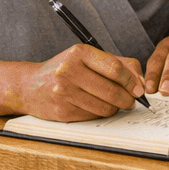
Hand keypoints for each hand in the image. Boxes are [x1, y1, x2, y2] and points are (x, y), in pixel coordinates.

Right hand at [16, 43, 145, 121]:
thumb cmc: (64, 69)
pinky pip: (92, 116)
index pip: (114, 68)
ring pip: (104, 107)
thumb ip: (116, 63)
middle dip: (127, 98)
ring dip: (115, 108)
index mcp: (79, 53)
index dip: (130, 80)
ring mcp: (64, 92)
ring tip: (115, 104)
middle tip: (131, 101)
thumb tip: (140, 81)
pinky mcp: (62, 111)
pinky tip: (97, 107)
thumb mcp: (87, 57)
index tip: (138, 88)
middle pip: (111, 90)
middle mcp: (69, 71)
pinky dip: (100, 114)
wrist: (28, 86)